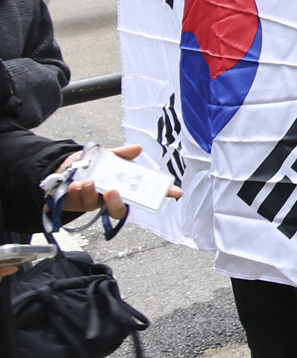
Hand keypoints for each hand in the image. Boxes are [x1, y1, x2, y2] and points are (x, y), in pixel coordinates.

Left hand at [64, 144, 179, 218]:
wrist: (60, 169)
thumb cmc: (88, 165)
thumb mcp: (106, 156)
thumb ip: (121, 154)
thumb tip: (137, 148)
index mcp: (122, 185)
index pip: (146, 192)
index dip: (163, 193)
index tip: (176, 192)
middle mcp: (110, 197)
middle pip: (120, 209)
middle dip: (117, 203)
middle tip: (112, 192)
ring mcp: (93, 202)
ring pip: (97, 206)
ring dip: (91, 194)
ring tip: (86, 182)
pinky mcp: (76, 204)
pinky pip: (78, 202)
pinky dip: (76, 191)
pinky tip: (74, 184)